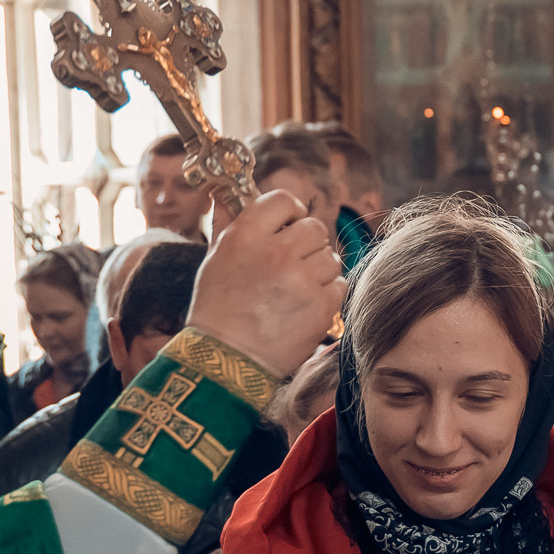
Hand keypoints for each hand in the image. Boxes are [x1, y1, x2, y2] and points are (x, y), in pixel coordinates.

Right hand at [186, 188, 346, 378]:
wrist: (226, 360)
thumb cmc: (217, 309)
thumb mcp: (213, 259)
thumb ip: (226, 223)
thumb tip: (224, 193)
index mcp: (246, 235)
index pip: (284, 200)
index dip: (291, 211)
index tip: (290, 224)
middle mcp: (276, 253)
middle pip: (315, 227)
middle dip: (308, 243)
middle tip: (295, 262)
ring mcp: (300, 280)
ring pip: (330, 257)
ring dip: (319, 270)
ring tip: (299, 287)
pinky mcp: (320, 307)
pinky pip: (340, 285)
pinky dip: (328, 293)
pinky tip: (308, 304)